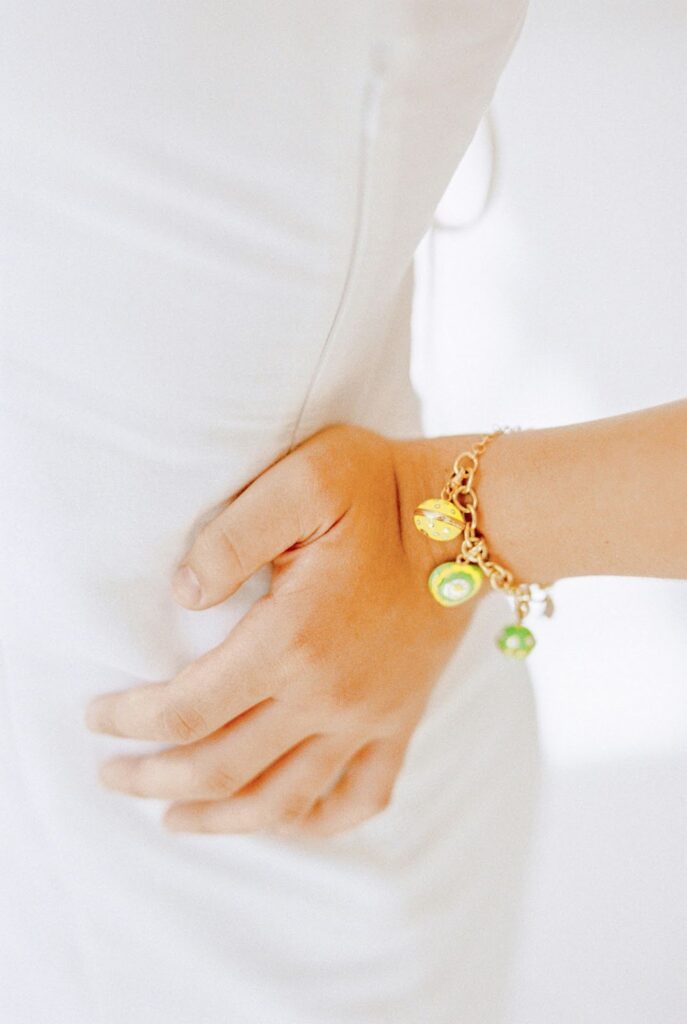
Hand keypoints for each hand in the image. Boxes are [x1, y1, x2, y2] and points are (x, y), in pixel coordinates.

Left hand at [85, 423, 481, 836]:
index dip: (132, 720)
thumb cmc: (380, 490)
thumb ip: (229, 537)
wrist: (469, 518)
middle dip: (154, 780)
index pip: (188, 708)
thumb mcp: (301, 483)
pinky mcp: (400, 721)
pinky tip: (284, 821)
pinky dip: (316, 823)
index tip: (98, 717)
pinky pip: (360, 797)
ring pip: (284, 801)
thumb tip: (182, 595)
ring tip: (173, 818)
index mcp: (292, 638)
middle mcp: (329, 695)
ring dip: (220, 819)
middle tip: (113, 777)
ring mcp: (370, 717)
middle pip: (222, 768)